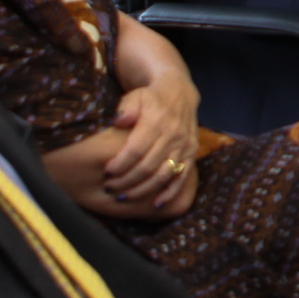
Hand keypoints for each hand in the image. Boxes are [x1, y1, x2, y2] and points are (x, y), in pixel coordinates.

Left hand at [99, 77, 199, 216]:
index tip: (106, 172)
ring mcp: (184, 146)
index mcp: (157, 121)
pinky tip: (156, 204)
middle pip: (148, 166)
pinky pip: (182, 177)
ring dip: (143, 190)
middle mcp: (173, 135)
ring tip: (124, 197)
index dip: (120, 164)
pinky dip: (170, 193)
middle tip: (110, 187)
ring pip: (163, 175)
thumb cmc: (150, 98)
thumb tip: (119, 121)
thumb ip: (126, 108)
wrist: (179, 93)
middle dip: (126, 181)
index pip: (136, 150)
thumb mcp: (136, 96)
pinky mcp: (191, 154)